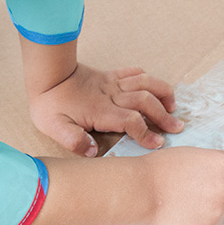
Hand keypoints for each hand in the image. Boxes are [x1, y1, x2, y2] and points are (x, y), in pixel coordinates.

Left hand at [29, 63, 183, 156]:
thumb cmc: (49, 105)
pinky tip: (155, 87)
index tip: (159, 144)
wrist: (45, 76)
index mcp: (101, 111)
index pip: (131, 121)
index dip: (147, 133)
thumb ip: (74, 140)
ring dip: (162, 93)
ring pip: (145, 83)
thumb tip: (94, 152)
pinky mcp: (110, 76)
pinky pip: (133, 72)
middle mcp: (112, 96)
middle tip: (178, 127)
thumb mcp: (54, 128)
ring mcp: (112, 83)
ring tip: (173, 106)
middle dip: (164, 116)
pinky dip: (148, 78)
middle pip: (145, 102)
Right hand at [140, 147, 223, 224]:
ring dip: (210, 212)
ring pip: (222, 215)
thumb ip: (212, 168)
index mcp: (221, 164)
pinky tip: (178, 216)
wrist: (139, 192)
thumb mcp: (191, 157)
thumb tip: (222, 178)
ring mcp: (216, 213)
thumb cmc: (156, 172)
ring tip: (183, 205)